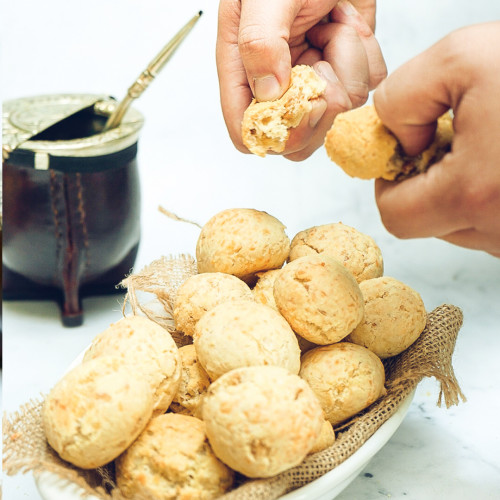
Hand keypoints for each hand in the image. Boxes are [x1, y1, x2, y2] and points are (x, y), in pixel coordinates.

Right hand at [216, 0, 385, 159]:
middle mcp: (277, 81)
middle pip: (294, 139)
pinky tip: (349, 24)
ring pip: (335, 113)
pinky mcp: (345, 68)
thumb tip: (269, 94)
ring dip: (345, 65)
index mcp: (243, 68)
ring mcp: (313, 78)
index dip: (272, 133)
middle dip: (317, 108)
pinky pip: (365, 87)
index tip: (298, 106)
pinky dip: (366, 55)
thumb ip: (259, 42)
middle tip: (321, 65)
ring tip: (332, 24)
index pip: (246, 131)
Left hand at [373, 22, 499, 257]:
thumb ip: (402, 98)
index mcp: (476, 194)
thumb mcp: (463, 59)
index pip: (396, 216)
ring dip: (465, 186)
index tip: (404, 153)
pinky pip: (499, 221)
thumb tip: (398, 139)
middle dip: (429, 181)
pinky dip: (495, 191)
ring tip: (495, 142)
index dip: (389, 182)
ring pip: (466, 224)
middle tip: (455, 137)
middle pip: (430, 222)